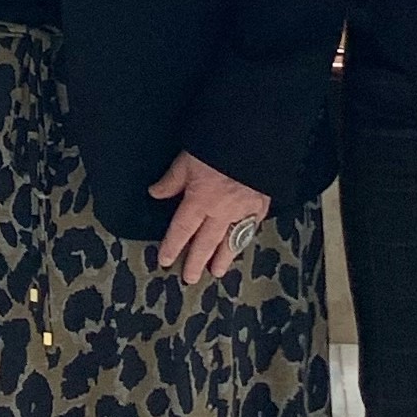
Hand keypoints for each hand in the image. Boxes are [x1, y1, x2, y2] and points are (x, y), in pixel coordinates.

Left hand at [149, 150, 271, 285]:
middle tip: (190, 278)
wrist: (256, 138)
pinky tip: (240, 245)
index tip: (165, 261)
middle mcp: (221, 212)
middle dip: (196, 262)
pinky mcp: (261, 206)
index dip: (172, 247)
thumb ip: (172, 180)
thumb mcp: (187, 158)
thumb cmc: (217, 145)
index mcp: (199, 200)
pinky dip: (244, 240)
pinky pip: (249, 229)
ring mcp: (243, 211)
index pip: (182, 230)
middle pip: (205, 243)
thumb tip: (155, 193)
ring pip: (230, 241)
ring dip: (222, 258)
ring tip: (217, 272)